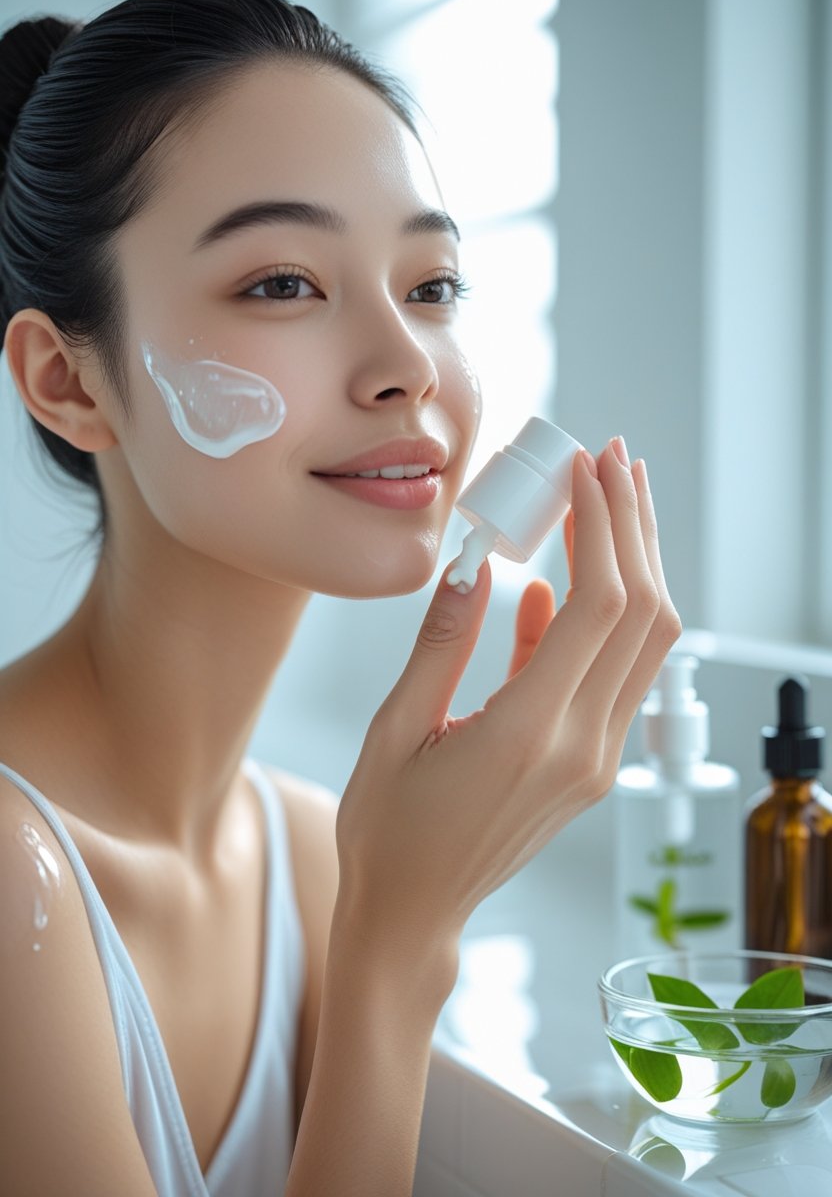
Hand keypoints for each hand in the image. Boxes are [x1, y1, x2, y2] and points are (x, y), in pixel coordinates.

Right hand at [335, 438, 681, 960]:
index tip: (583, 467)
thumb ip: (443, 641)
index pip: (597, 606)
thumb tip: (476, 561)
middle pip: (642, 614)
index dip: (600, 525)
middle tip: (612, 460)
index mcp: (530, 734)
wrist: (414, 915)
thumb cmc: (388, 832)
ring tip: (609, 499)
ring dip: (636, 564)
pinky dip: (601, 620)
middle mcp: (582, 747)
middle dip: (632, 525)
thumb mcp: (396, 728)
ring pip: (644, 643)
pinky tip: (557, 584)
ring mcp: (595, 760)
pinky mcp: (590, 766)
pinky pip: (614, 676)